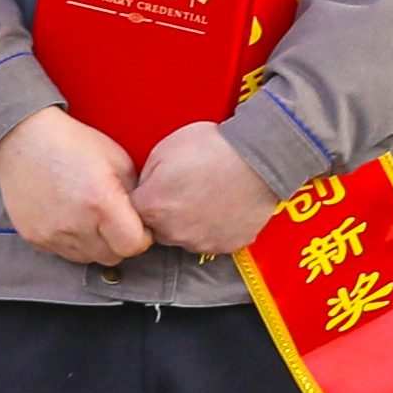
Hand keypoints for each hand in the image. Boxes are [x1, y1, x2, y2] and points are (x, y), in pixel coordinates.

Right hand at [0, 110, 149, 267]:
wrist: (24, 139)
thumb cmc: (74, 144)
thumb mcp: (119, 161)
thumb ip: (134, 196)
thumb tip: (145, 219)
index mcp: (102, 203)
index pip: (133, 246)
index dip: (142, 238)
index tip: (139, 226)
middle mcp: (76, 224)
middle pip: (112, 257)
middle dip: (119, 242)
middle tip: (115, 220)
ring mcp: (52, 235)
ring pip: (88, 259)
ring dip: (95, 244)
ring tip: (91, 217)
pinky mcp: (35, 239)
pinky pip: (63, 253)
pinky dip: (72, 242)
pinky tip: (70, 217)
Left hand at [128, 122, 282, 256]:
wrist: (259, 156)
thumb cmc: (214, 147)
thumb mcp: (164, 148)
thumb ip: (147, 177)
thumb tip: (146, 190)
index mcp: (152, 207)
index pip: (133, 213)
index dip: (147, 197)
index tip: (160, 188)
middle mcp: (172, 232)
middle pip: (159, 229)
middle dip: (167, 212)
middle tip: (187, 189)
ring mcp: (201, 242)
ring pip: (186, 237)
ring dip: (192, 222)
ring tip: (209, 196)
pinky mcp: (228, 245)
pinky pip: (215, 240)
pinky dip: (217, 228)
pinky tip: (225, 206)